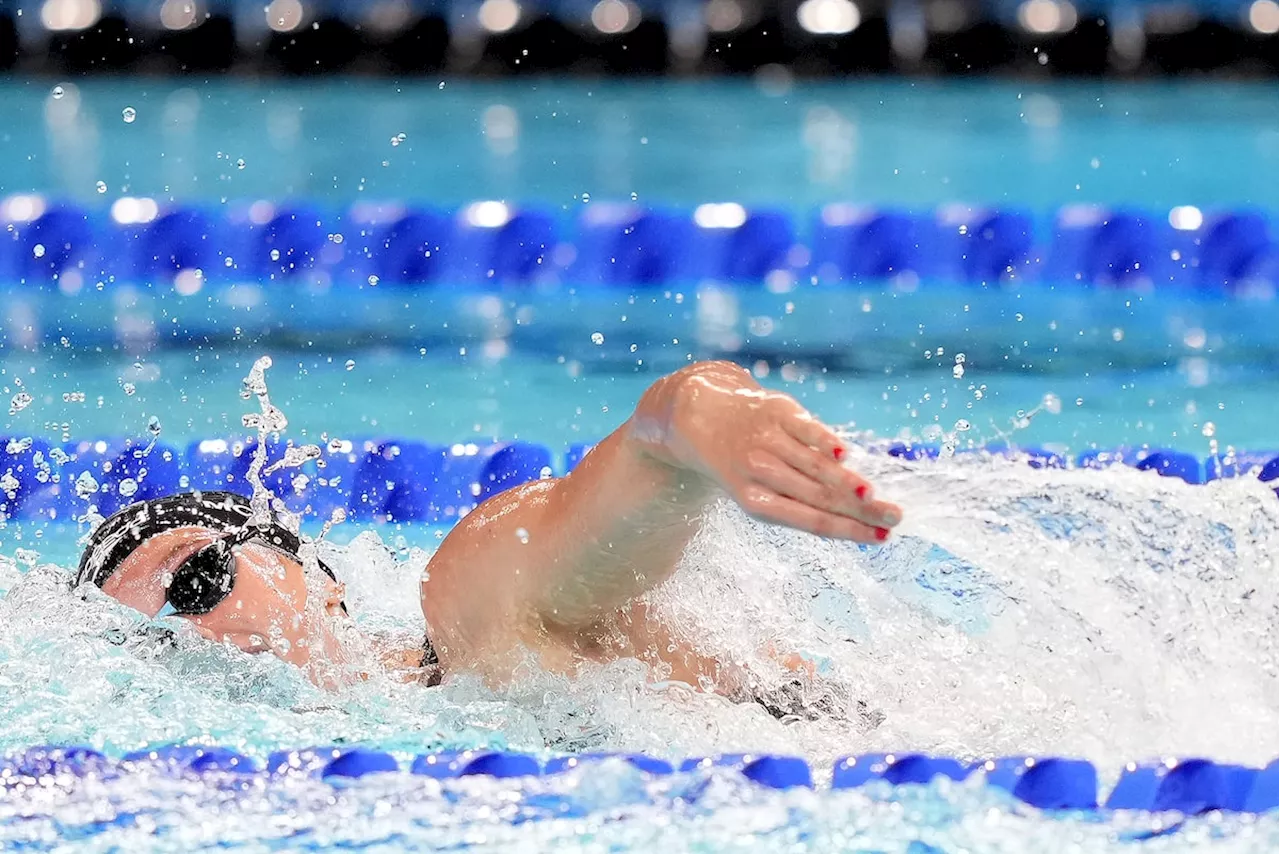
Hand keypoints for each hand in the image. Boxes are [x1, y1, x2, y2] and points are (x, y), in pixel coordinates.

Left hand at [667, 366, 901, 542]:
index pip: (812, 521)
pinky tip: (846, 455)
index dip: (848, 531)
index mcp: (756, 501)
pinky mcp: (775, 410)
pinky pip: (805, 429)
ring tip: (877, 496)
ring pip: (814, 466)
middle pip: (819, 497)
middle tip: (895, 519)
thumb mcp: (759, 489)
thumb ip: (801, 500)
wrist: (702, 416)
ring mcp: (766, 440)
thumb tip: (858, 512)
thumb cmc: (744, 464)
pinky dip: (824, 441)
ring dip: (848, 482)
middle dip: (861, 511)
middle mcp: (759, 472)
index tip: (881, 538)